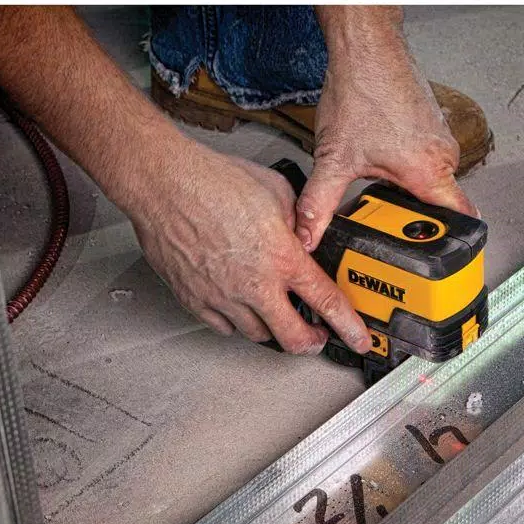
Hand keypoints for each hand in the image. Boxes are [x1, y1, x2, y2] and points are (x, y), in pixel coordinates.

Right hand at [128, 142, 372, 354]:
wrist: (164, 184)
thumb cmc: (213, 181)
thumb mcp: (277, 192)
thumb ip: (298, 222)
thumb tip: (304, 236)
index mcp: (282, 257)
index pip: (326, 302)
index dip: (348, 327)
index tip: (359, 340)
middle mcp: (255, 284)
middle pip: (293, 338)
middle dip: (311, 342)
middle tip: (317, 337)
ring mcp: (223, 297)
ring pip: (258, 335)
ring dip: (273, 329)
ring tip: (276, 314)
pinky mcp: (195, 300)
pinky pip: (223, 327)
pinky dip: (237, 322)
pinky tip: (241, 307)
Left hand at [294, 15, 477, 251]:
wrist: (366, 47)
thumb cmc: (362, 91)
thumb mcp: (334, 158)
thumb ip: (319, 204)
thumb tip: (308, 235)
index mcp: (429, 172)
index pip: (461, 221)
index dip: (452, 244)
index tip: (440, 259)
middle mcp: (443, 156)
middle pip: (440, 205)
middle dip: (415, 217)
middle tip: (388, 218)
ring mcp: (440, 139)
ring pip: (431, 181)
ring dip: (408, 189)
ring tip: (380, 182)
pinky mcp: (431, 126)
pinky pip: (426, 159)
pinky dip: (406, 167)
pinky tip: (382, 157)